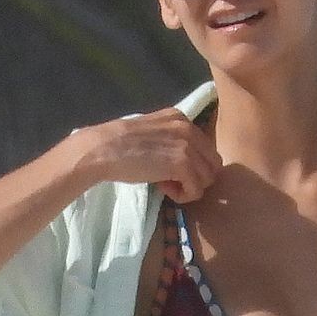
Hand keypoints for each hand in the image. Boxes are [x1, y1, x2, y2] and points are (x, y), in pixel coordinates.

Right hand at [79, 108, 222, 203]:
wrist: (104, 149)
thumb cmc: (119, 145)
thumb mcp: (152, 134)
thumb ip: (171, 141)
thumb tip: (183, 164)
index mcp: (181, 119)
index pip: (205, 148)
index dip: (191, 166)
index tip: (169, 170)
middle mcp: (189, 128)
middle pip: (212, 164)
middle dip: (196, 178)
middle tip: (172, 181)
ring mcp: (187, 145)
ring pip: (207, 179)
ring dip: (189, 188)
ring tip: (166, 185)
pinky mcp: (182, 164)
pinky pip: (196, 190)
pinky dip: (183, 196)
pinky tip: (164, 189)